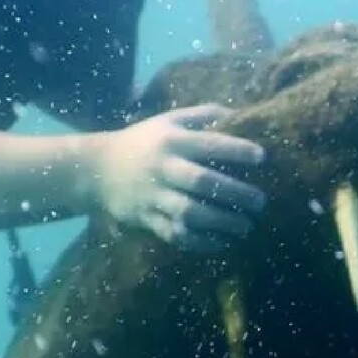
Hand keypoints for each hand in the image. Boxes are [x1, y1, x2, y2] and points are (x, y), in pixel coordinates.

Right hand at [90, 104, 265, 252]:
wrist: (95, 169)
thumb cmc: (144, 141)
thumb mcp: (168, 120)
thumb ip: (202, 115)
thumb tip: (239, 114)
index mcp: (171, 140)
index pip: (209, 144)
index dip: (237, 150)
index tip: (262, 157)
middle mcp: (162, 167)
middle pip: (203, 182)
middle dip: (236, 193)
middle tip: (261, 202)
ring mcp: (152, 196)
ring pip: (190, 212)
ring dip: (222, 222)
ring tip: (246, 226)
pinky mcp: (146, 219)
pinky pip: (175, 234)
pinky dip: (200, 242)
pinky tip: (222, 243)